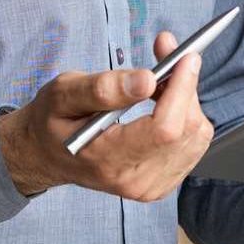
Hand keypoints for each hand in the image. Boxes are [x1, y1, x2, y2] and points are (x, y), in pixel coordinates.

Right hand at [0, 32, 213, 201]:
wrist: (47, 155)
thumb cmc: (53, 121)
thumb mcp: (64, 94)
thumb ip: (103, 88)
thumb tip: (147, 80)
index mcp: (107, 160)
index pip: (165, 130)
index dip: (182, 90)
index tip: (185, 58)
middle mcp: (134, 180)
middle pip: (186, 130)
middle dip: (185, 86)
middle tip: (170, 55)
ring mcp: (151, 187)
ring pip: (197, 135)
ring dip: (187, 99)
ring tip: (160, 81)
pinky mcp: (163, 184)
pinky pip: (194, 144)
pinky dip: (187, 116)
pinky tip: (164, 104)